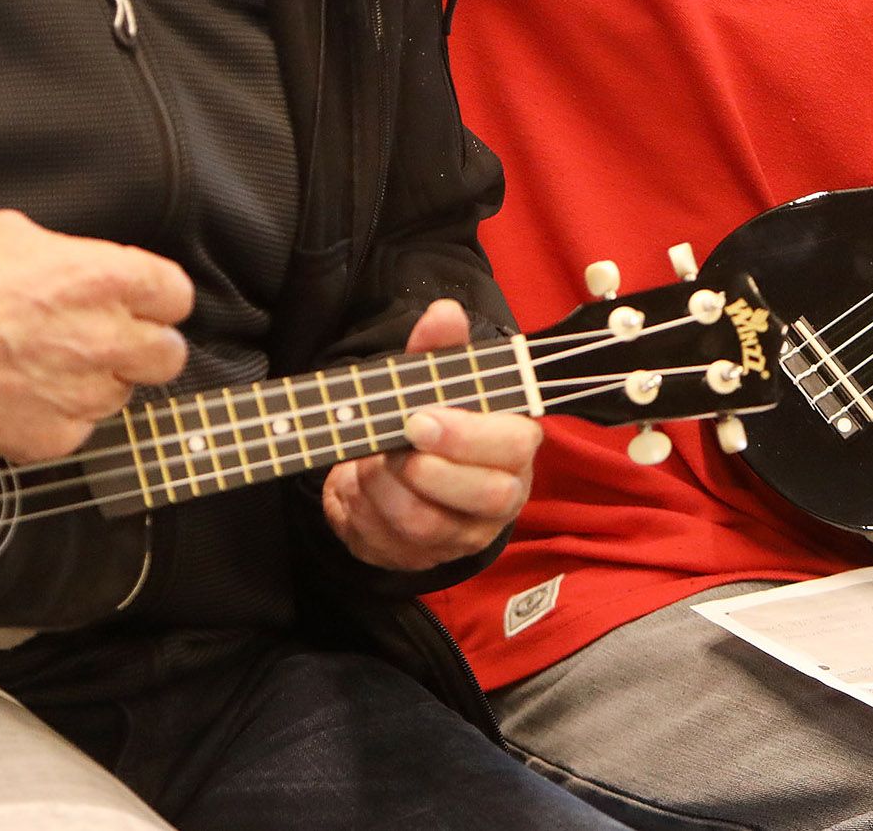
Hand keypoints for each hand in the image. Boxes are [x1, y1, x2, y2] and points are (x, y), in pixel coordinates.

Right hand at [0, 209, 192, 462]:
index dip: (156, 298)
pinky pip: (78, 429)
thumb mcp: (19, 235)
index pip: (176, 296)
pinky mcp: (54, 437)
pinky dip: (59, 416)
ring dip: (97, 383)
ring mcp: (84, 395)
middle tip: (110, 340)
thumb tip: (72, 267)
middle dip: (145, 347)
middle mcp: (109, 340)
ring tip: (50, 368)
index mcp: (108, 279)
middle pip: (169, 355)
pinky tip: (25, 396)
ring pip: (120, 396)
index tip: (140, 302)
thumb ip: (67, 256)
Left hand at [321, 299, 540, 571]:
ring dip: (383, 487)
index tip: (417, 420)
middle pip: (485, 496)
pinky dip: (362, 511)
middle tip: (393, 445)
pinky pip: (391, 545)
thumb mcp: (428, 382)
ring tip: (368, 460)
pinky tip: (358, 486)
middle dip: (427, 469)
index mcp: (512, 447)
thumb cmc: (426, 422)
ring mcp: (463, 536)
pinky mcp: (425, 560)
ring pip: (428, 523)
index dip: (465, 436)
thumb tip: (444, 312)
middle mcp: (500, 498)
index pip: (513, 446)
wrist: (391, 477)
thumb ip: (437, 350)